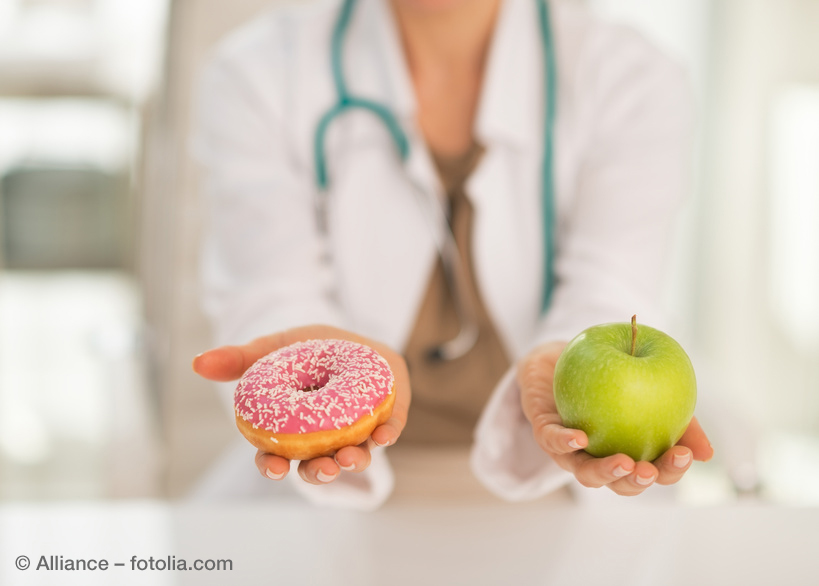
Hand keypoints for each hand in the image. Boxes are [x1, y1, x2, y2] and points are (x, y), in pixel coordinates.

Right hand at [192, 325, 410, 485]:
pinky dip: (387, 434)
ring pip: (353, 455)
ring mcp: (357, 431)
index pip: (278, 456)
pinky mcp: (387, 416)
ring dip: (353, 461)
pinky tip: (384, 435)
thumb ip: (240, 359)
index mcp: (295, 430)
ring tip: (350, 458)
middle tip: (322, 469)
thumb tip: (197, 363)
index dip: (273, 466)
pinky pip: (388, 429)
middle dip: (319, 473)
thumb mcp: (274, 349)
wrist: (355, 338)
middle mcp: (325, 439)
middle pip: (317, 465)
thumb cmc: (311, 350)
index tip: (273, 467)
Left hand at [518, 341, 712, 495]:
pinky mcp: (545, 431)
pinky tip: (580, 438)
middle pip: (620, 483)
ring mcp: (570, 451)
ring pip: (585, 472)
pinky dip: (565, 442)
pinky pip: (552, 441)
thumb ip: (679, 418)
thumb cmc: (611, 379)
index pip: (654, 473)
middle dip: (636, 482)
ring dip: (604, 472)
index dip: (669, 471)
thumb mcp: (650, 392)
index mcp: (628, 453)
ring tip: (623, 462)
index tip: (683, 455)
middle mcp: (599, 459)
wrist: (563, 358)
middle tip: (649, 471)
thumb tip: (708, 454)